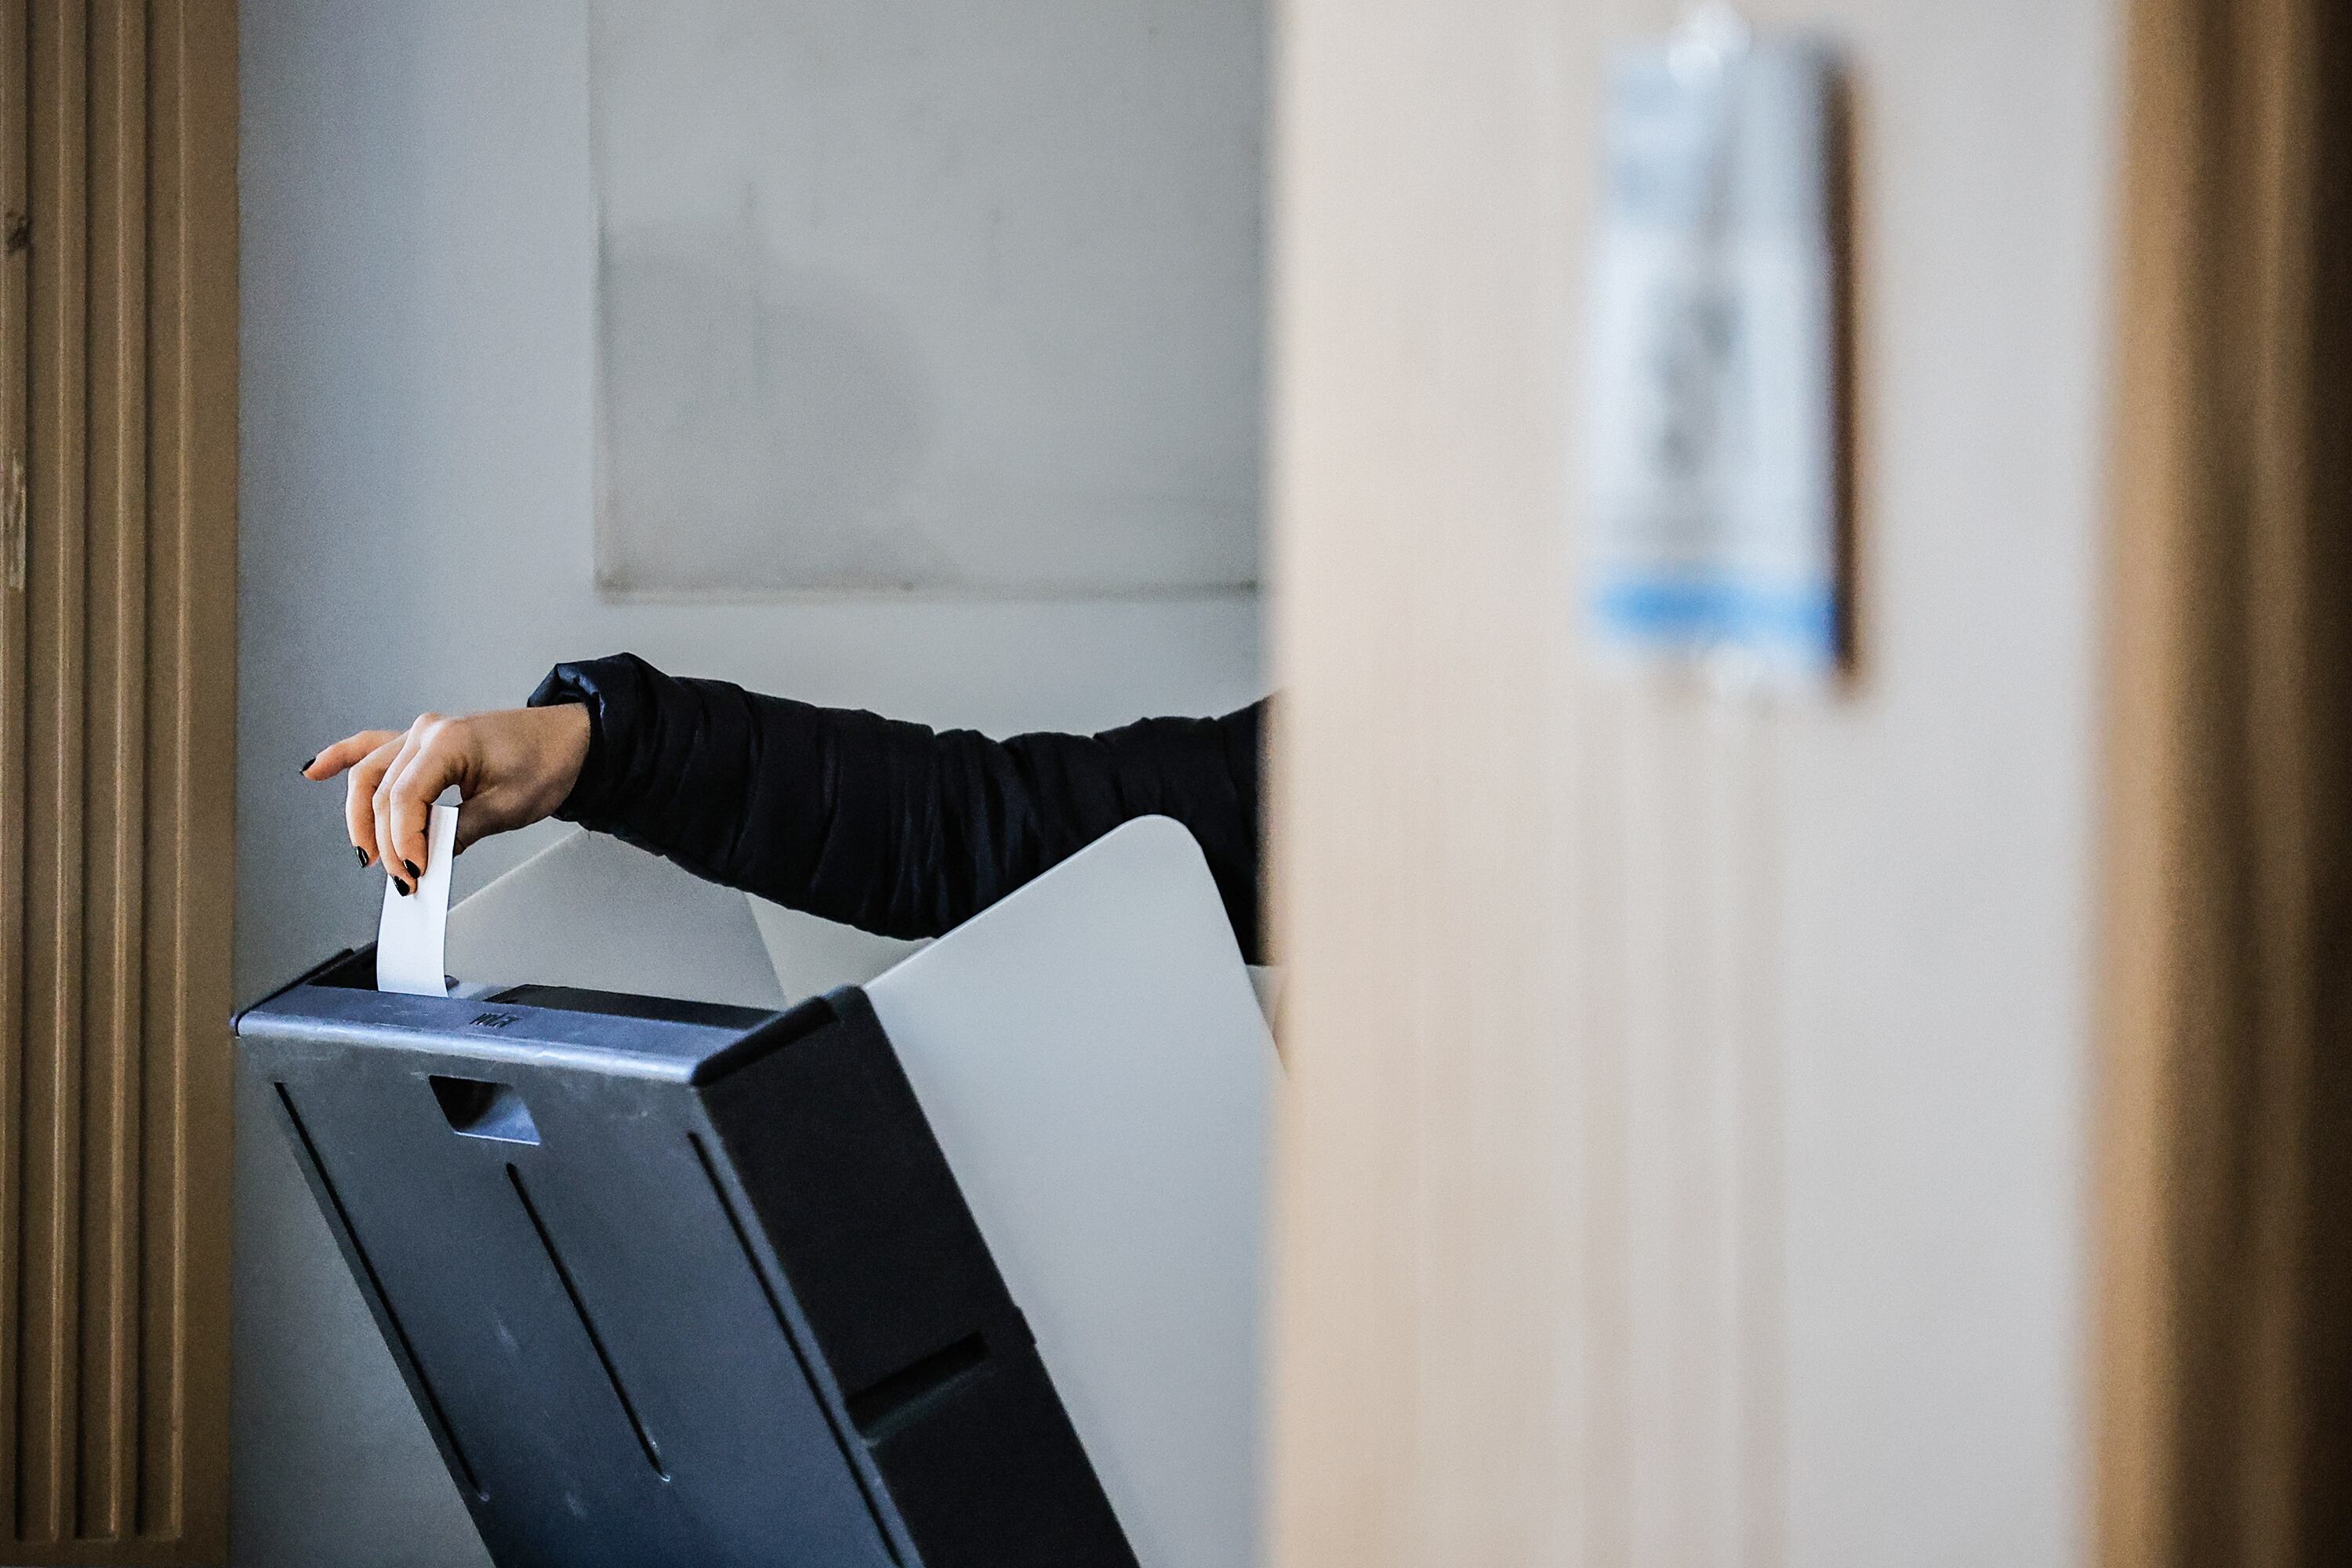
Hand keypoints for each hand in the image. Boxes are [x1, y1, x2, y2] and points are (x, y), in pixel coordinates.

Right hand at [300, 704, 590, 893]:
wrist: (571, 739)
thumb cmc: (548, 762)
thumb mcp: (509, 806)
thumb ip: (460, 830)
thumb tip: (425, 858)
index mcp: (449, 740)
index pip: (404, 797)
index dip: (402, 840)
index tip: (412, 872)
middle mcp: (427, 731)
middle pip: (382, 791)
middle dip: (384, 841)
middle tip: (400, 877)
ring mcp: (421, 734)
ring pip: (369, 776)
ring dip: (362, 817)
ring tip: (366, 854)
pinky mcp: (423, 743)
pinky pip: (373, 749)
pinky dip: (343, 758)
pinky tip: (314, 771)